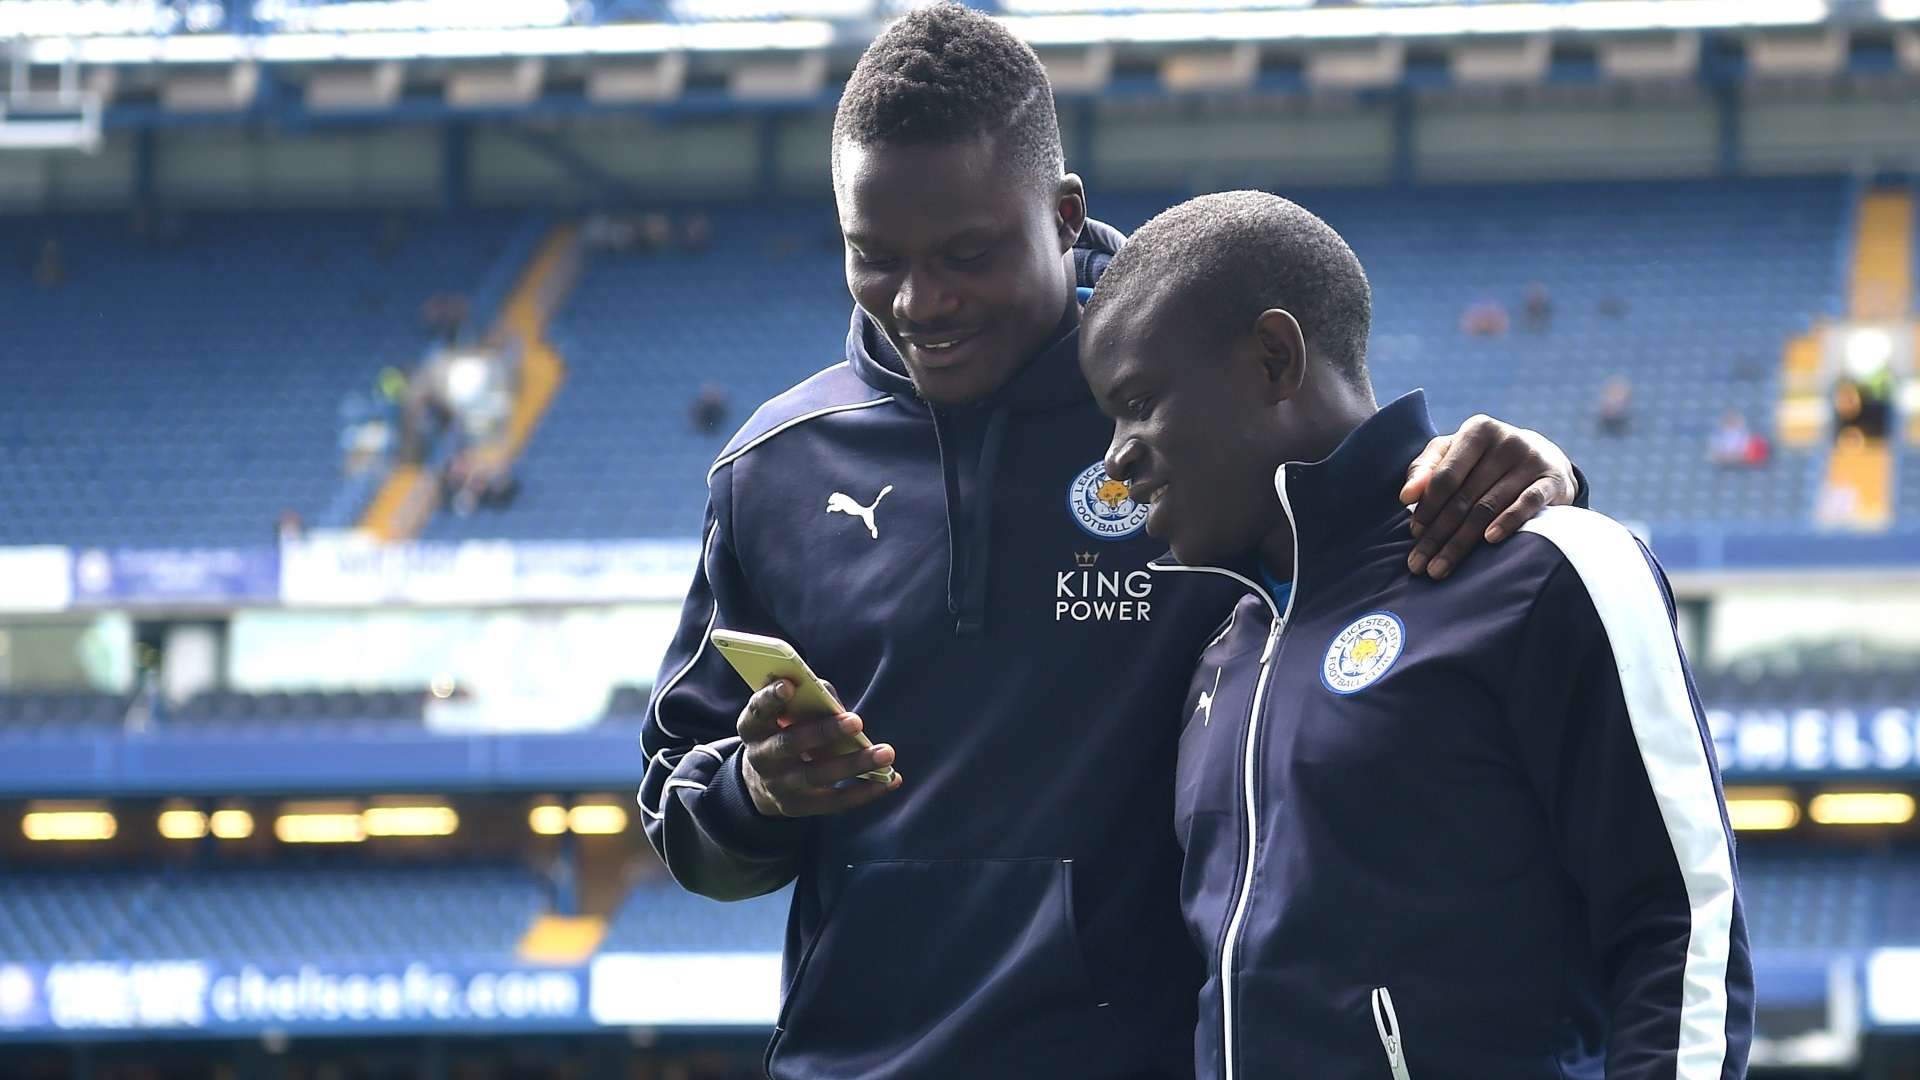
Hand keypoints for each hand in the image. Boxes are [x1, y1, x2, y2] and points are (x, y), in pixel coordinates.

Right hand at [737, 679, 901, 817]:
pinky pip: (834, 802)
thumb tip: (836, 706)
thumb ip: (808, 700)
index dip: (771, 698)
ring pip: (816, 775)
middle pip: (790, 744)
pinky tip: (890, 780)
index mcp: (753, 727)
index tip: (790, 685)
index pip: (758, 711)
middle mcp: (761, 757)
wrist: (764, 780)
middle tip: (856, 720)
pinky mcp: (798, 807)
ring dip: (853, 764)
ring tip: (885, 753)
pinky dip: (864, 792)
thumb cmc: (785, 730)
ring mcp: (778, 785)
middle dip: (823, 732)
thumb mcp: (785, 713)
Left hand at [1398, 415, 1575, 579]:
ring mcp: (1531, 459)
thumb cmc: (1484, 460)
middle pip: (1464, 497)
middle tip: (1420, 564)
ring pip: (1488, 507)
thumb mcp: (1453, 454)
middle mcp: (1506, 440)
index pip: (1445, 476)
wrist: (1543, 456)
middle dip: (1438, 534)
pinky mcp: (1552, 480)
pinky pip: (1527, 504)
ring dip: (1461, 542)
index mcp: (1477, 431)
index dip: (1427, 507)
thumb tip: (1406, 496)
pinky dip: (1507, 522)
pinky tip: (1489, 541)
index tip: (1413, 534)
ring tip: (1440, 568)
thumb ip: (1425, 469)